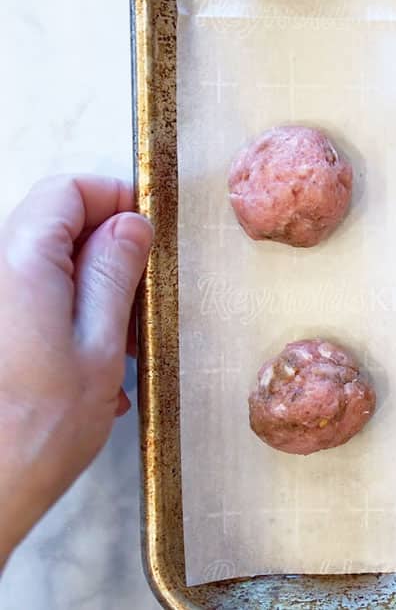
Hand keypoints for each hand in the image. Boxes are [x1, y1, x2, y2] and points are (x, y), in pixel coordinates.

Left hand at [0, 175, 151, 570]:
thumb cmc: (38, 430)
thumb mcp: (102, 344)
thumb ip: (116, 273)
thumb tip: (131, 225)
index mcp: (19, 262)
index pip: (68, 190)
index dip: (116, 201)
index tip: (150, 235)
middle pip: (55, 227)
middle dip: (107, 257)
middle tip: (142, 307)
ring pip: (45, 268)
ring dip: (89, 296)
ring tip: (120, 351)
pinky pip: (29, 303)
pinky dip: (64, 322)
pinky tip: (88, 372)